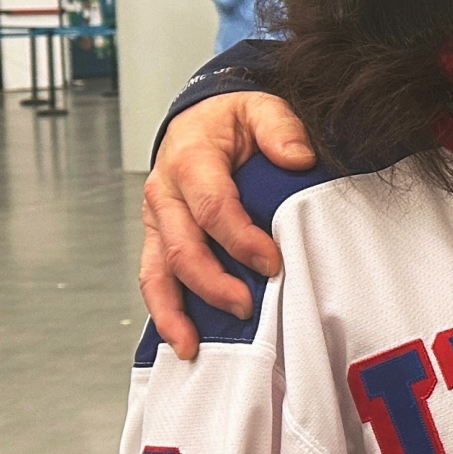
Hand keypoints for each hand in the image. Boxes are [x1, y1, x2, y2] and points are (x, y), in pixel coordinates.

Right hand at [140, 92, 314, 358]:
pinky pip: (154, 278)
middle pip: (182, 247)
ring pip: (156, 271)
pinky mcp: (157, 238)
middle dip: (213, 283)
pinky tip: (181, 338)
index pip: (213, 207)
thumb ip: (280, 127)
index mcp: (190, 159)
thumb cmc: (230, 121)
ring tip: (192, 346)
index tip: (272, 262)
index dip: (241, 240)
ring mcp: (156, 219)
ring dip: (173, 312)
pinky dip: (164, 311)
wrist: (199, 120)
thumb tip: (298, 157)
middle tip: (248, 306)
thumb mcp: (260, 107)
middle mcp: (164, 192)